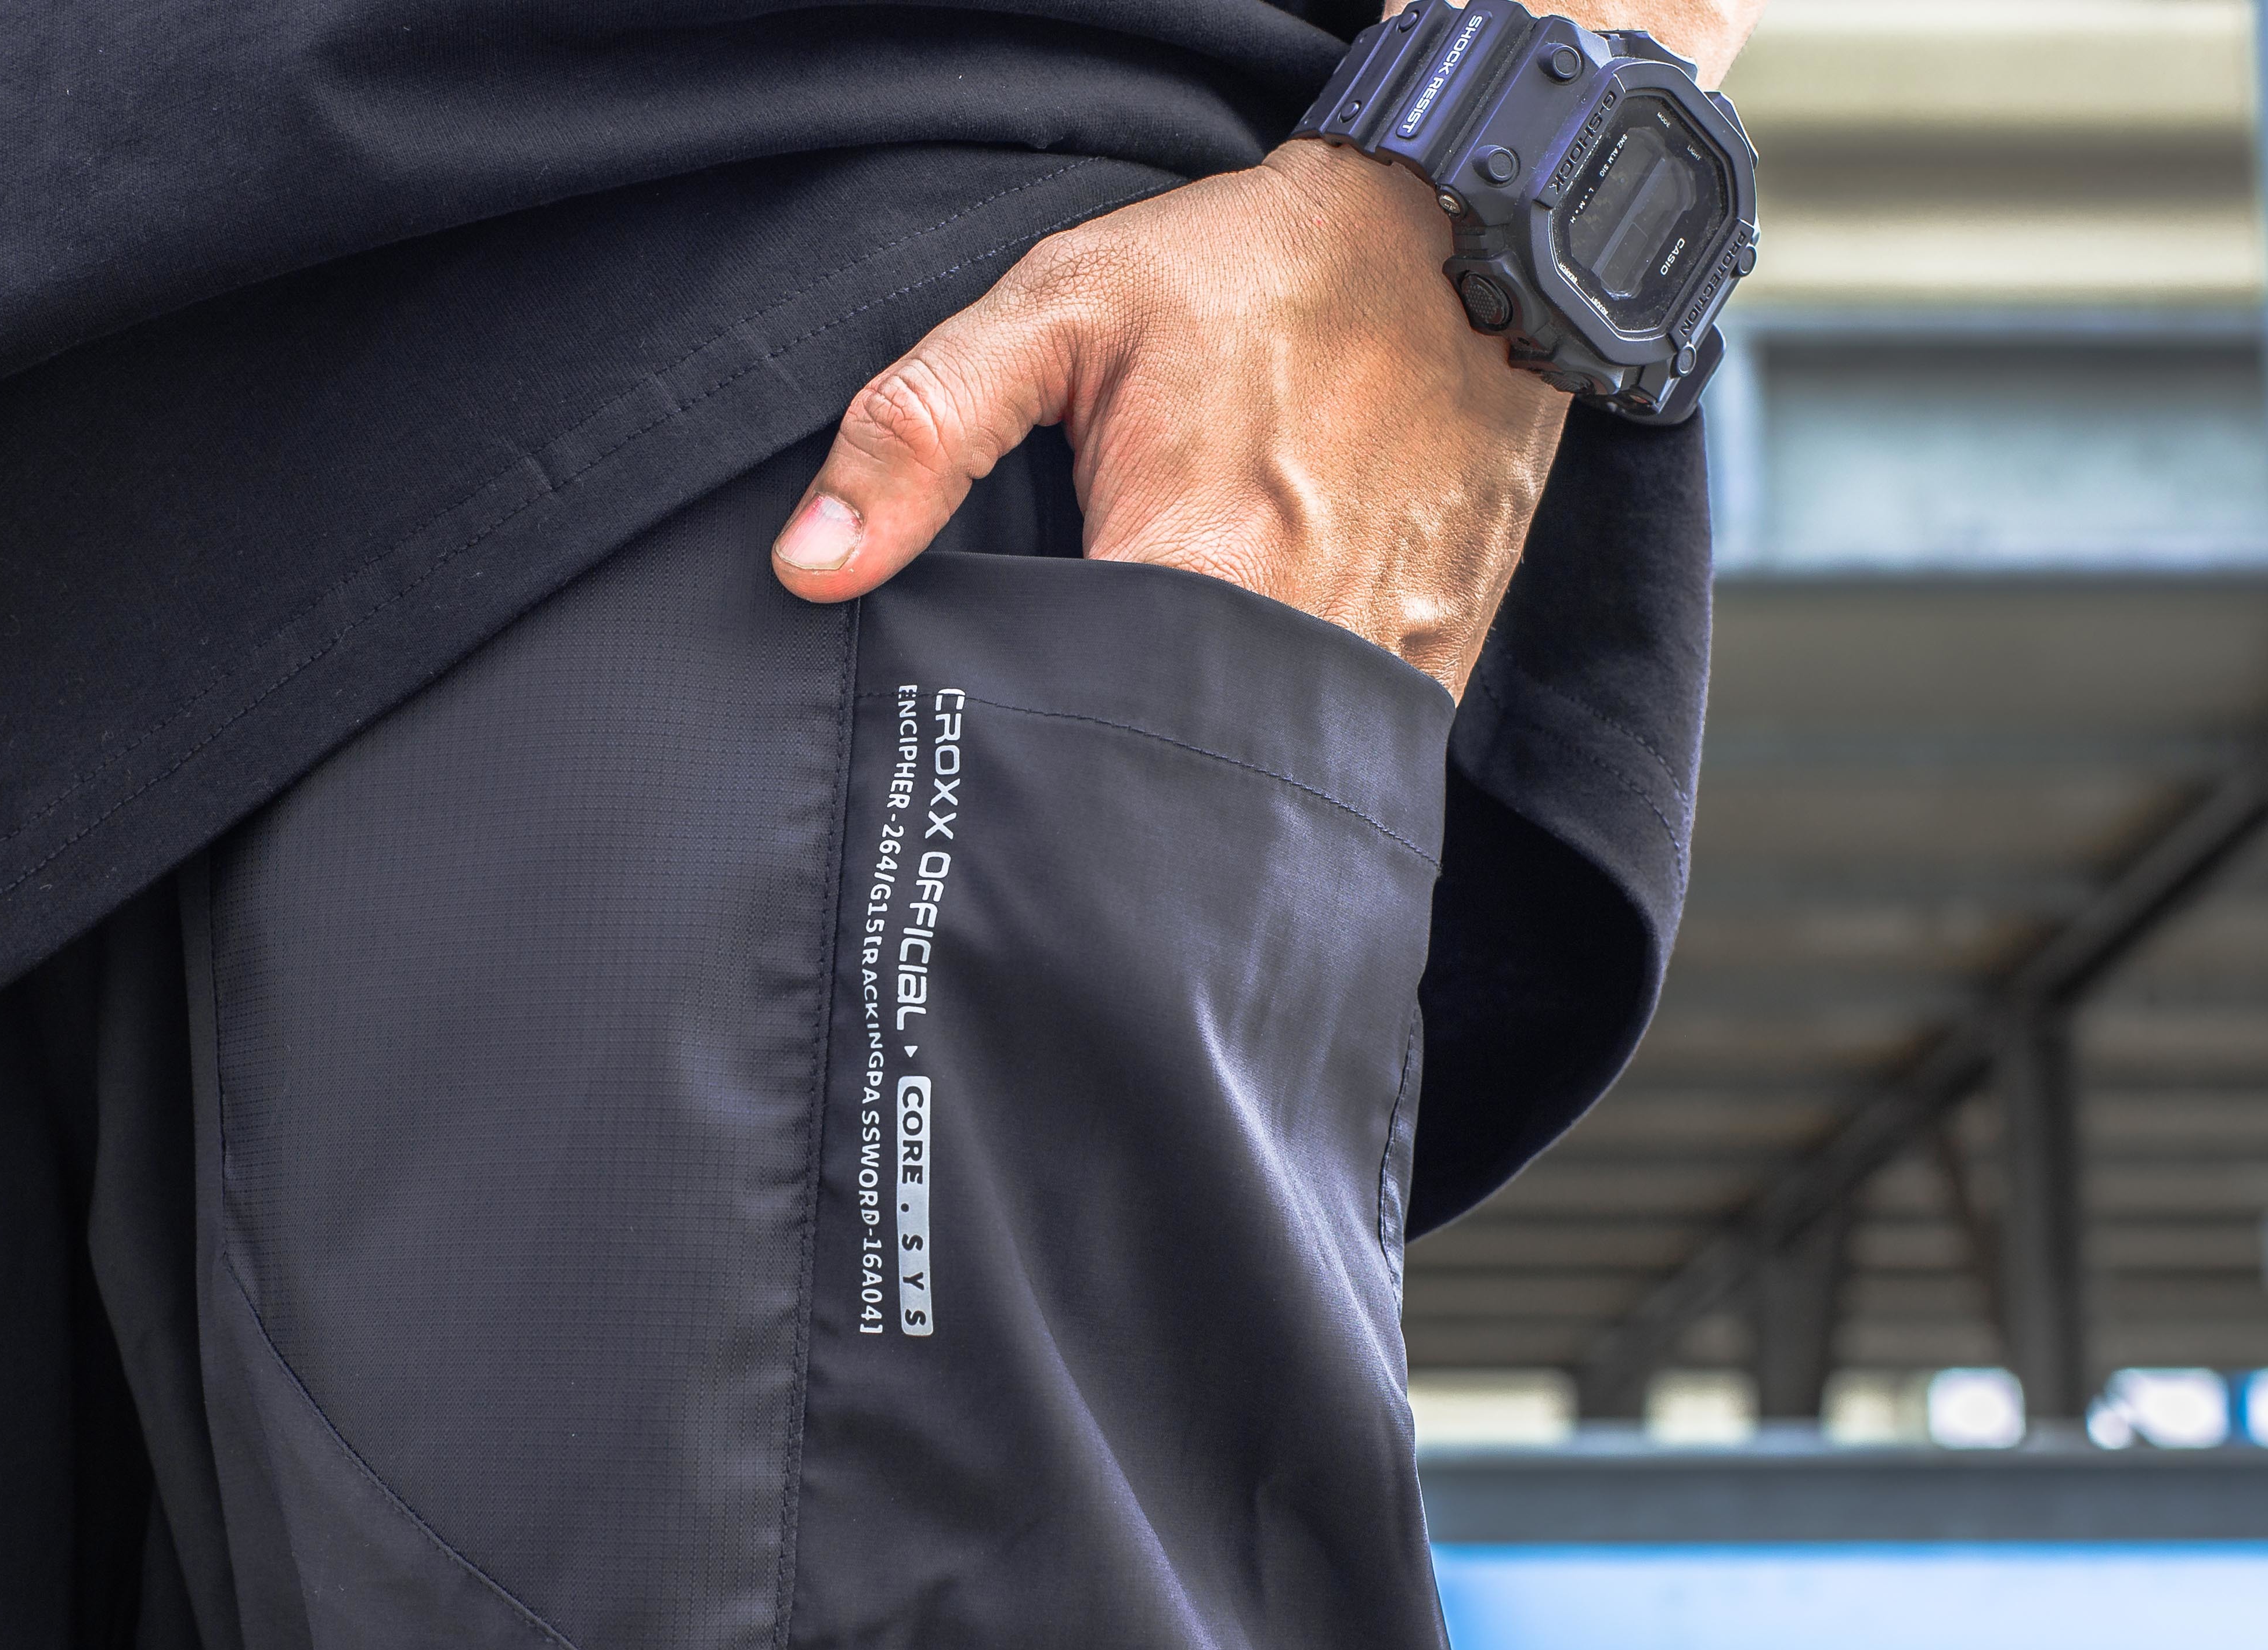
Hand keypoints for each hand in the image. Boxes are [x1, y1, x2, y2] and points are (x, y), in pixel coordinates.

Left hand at [773, 0, 1761, 699]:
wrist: (1458, 239)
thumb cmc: (1250, 272)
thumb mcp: (1061, 308)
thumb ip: (921, 430)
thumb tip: (808, 567)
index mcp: (1192, 570)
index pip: (1071, 737)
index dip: (1018, 763)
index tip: (986, 761)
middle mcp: (1298, 643)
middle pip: (1165, 781)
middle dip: (1104, 791)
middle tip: (1057, 758)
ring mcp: (1382, 663)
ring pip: (1262, 786)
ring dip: (1197, 777)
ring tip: (1145, 752)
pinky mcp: (1437, 662)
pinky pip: (1347, 754)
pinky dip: (1288, 753)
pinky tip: (1241, 719)